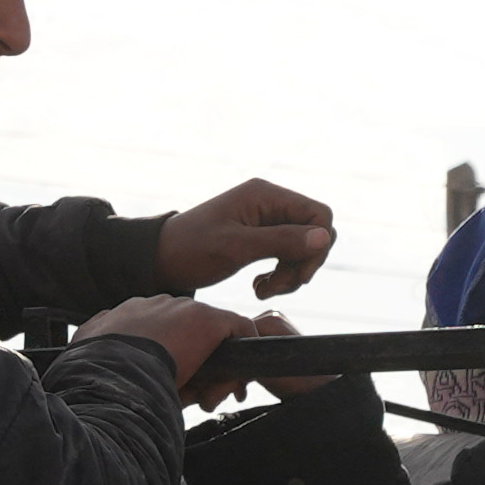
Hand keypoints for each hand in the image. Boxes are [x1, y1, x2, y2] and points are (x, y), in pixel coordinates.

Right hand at [77, 294, 256, 402]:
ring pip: (213, 335)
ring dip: (217, 368)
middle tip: (201, 396)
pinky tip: (240, 383)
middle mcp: (156, 306)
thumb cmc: (97, 375)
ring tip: (216, 395)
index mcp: (128, 316)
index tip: (176, 385)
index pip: (161, 332)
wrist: (111, 375)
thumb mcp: (91, 354)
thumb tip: (92, 337)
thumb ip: (96, 342)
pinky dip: (244, 352)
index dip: (172, 359)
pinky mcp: (207, 319)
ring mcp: (182, 309)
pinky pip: (240, 328)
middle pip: (190, 333)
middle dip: (198, 365)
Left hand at [152, 177, 337, 298]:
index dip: (317, 247)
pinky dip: (281, 275)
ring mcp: (266, 219)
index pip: (318, 215)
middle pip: (314, 233)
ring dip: (291, 274)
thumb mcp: (236, 247)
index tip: (297, 275)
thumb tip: (324, 237)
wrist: (161, 260)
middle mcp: (269, 202)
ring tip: (263, 289)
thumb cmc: (191, 250)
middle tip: (277, 286)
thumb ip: (281, 241)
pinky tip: (259, 286)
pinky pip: (288, 255)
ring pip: (303, 248)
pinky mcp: (261, 236)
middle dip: (302, 264)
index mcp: (265, 195)